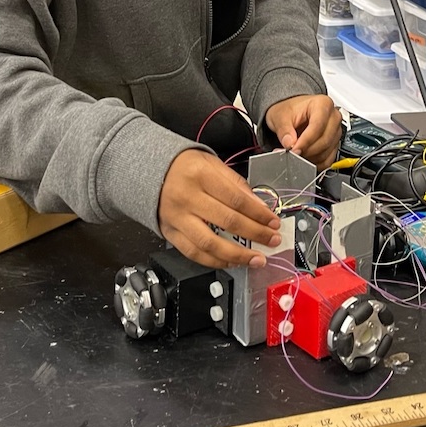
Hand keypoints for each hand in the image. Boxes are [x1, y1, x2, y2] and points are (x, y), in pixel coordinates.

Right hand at [157, 149, 283, 268]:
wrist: (152, 171)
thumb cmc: (185, 166)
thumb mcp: (213, 164)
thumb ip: (237, 185)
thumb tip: (260, 207)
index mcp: (200, 175)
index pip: (237, 199)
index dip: (259, 214)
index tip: (273, 222)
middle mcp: (187, 197)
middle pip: (227, 221)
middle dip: (255, 234)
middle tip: (272, 241)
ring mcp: (177, 218)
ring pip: (210, 243)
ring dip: (237, 255)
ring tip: (256, 259)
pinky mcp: (170, 233)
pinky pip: (194, 253)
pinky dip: (214, 261)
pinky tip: (231, 262)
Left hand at [266, 94, 341, 169]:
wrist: (293, 114)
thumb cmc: (290, 111)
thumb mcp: (280, 116)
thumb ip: (284, 130)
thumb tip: (289, 144)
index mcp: (322, 104)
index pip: (318, 126)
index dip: (305, 141)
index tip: (294, 149)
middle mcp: (333, 117)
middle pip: (324, 140)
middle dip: (307, 150)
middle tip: (292, 153)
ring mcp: (335, 131)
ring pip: (327, 152)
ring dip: (310, 158)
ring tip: (296, 154)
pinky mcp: (334, 144)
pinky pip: (328, 160)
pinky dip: (315, 163)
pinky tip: (304, 158)